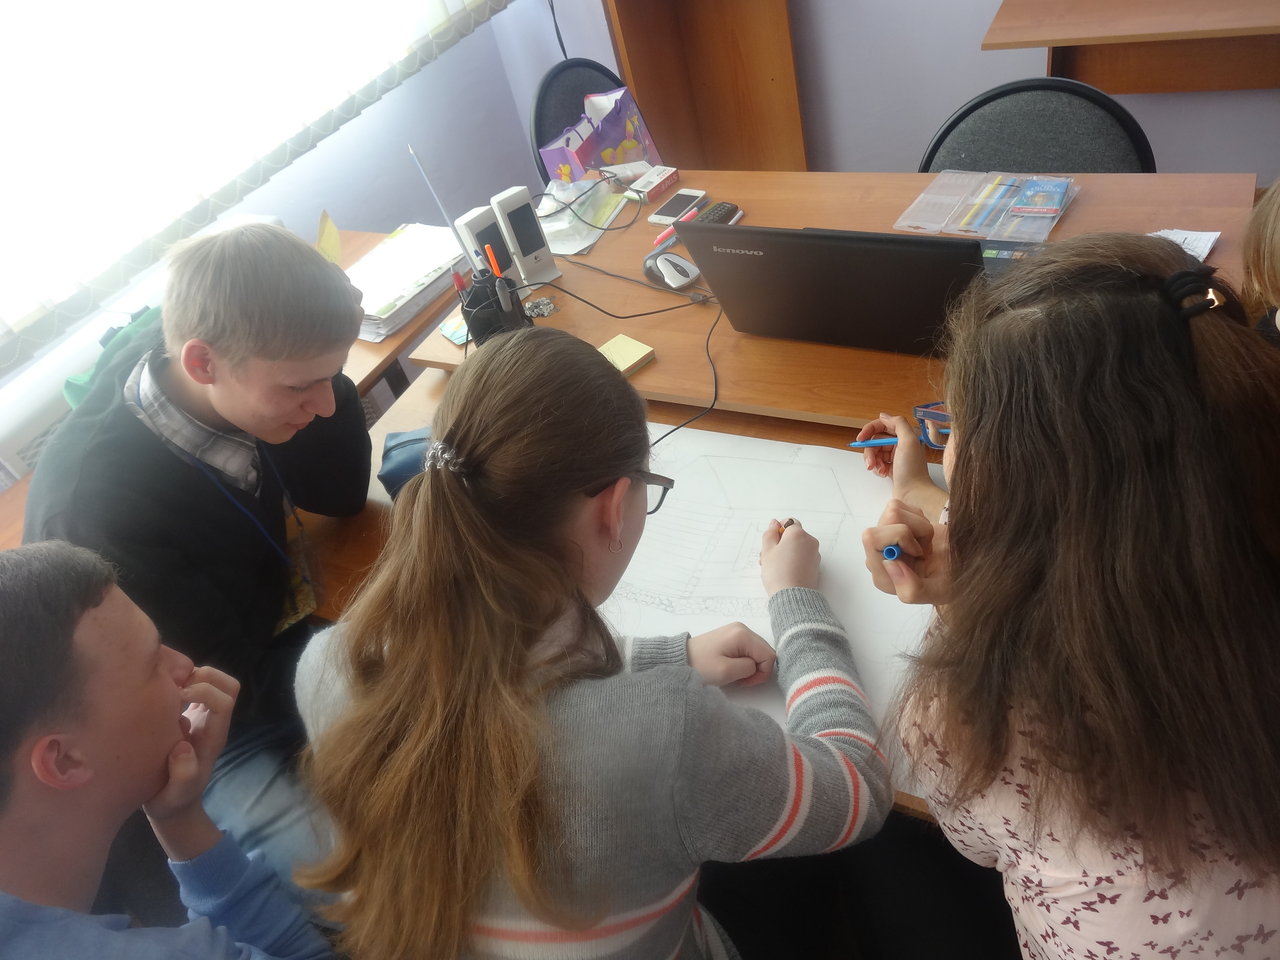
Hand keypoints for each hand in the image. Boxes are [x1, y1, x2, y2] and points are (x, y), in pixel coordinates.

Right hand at [144, 666, 239, 860]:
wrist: (173, 804)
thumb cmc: (173, 800)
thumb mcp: (175, 795)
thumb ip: (183, 776)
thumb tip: (184, 747)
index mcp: (213, 737)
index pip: (225, 702)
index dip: (204, 692)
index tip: (177, 697)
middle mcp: (213, 723)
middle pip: (228, 686)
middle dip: (203, 676)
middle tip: (173, 685)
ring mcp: (204, 718)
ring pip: (214, 683)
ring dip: (192, 676)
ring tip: (165, 686)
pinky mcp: (191, 716)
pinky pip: (195, 689)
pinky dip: (180, 682)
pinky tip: (159, 693)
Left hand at [688, 623, 775, 686]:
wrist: (678, 659)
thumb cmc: (701, 666)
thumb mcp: (727, 671)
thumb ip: (749, 668)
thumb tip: (756, 665)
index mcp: (743, 634)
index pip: (769, 655)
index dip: (763, 672)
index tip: (747, 682)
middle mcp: (742, 628)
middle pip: (765, 651)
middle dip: (758, 669)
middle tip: (742, 680)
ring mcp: (737, 630)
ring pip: (757, 651)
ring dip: (751, 666)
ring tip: (735, 674)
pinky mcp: (731, 636)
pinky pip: (748, 650)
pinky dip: (745, 661)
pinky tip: (733, 667)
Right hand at [760, 519, 819, 595]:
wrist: (793, 597)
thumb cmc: (778, 573)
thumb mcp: (767, 550)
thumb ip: (770, 533)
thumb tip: (774, 524)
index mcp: (798, 534)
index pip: (789, 522)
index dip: (778, 530)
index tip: (771, 541)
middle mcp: (810, 541)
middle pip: (794, 536)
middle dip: (781, 543)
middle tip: (768, 556)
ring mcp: (814, 554)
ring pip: (798, 547)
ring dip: (786, 552)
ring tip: (774, 567)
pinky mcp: (815, 566)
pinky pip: (803, 558)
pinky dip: (794, 560)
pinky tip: (784, 572)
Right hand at [855, 412, 948, 520]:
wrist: (914, 493)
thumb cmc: (912, 470)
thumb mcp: (909, 441)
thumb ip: (898, 424)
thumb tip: (883, 416)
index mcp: (905, 435)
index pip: (882, 425)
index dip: (869, 430)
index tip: (860, 438)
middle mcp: (900, 444)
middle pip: (875, 440)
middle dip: (870, 451)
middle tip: (871, 463)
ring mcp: (895, 456)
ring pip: (874, 452)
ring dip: (873, 461)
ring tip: (878, 470)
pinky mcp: (891, 467)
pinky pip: (877, 462)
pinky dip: (877, 467)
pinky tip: (882, 473)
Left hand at [861, 499, 950, 604]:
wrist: (960, 566)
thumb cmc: (950, 581)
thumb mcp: (938, 593)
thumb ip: (912, 589)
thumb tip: (889, 563)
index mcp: (882, 576)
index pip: (871, 539)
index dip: (900, 538)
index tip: (918, 552)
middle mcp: (878, 556)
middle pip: (885, 520)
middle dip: (912, 530)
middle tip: (923, 550)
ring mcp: (884, 538)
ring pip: (894, 510)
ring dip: (919, 526)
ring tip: (926, 545)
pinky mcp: (892, 524)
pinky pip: (899, 505)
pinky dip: (919, 519)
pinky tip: (924, 537)